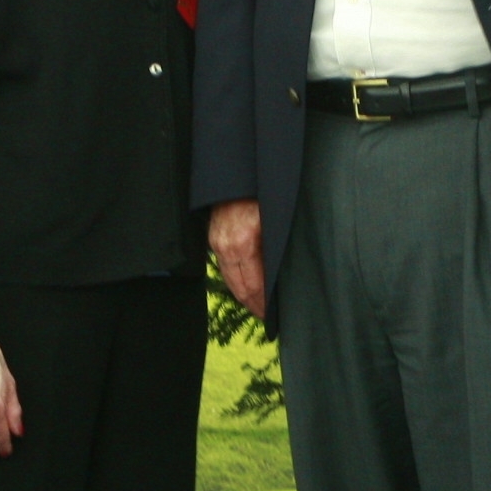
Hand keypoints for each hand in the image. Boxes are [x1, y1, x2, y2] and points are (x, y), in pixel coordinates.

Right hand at [205, 200, 267, 323]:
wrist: (239, 174)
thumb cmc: (262, 195)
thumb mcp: (275, 222)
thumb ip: (274, 250)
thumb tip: (277, 276)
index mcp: (244, 244)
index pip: (253, 285)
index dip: (262, 303)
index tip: (270, 315)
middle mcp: (226, 247)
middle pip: (238, 287)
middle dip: (252, 303)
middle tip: (264, 315)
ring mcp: (217, 243)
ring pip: (229, 279)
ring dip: (242, 293)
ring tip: (255, 304)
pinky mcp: (213, 239)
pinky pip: (224, 266)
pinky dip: (234, 279)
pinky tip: (243, 284)